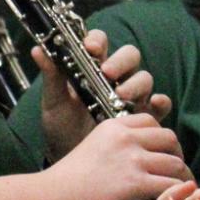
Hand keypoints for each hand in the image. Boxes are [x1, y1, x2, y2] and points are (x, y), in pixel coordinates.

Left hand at [37, 29, 171, 160]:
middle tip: (107, 73)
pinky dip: (161, 101)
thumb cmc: (62, 127)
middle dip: (120, 61)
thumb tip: (38, 50)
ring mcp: (132, 97)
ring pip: (144, 78)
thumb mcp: (54, 102)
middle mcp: (116, 79)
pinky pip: (160, 105)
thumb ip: (51, 76)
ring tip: (121, 95)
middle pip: (129, 56)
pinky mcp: (143, 117)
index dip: (98, 41)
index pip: (100, 44)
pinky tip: (154, 103)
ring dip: (135, 83)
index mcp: (92, 68)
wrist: (70, 158)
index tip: (91, 48)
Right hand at [47, 111, 188, 199]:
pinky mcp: (136, 182)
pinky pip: (171, 184)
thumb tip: (140, 153)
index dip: (161, 138)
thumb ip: (116, 146)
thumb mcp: (92, 148)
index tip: (162, 153)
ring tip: (178, 190)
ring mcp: (132, 159)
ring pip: (175, 162)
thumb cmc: (67, 182)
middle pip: (170, 138)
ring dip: (180, 177)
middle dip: (176, 155)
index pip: (151, 121)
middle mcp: (125, 138)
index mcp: (113, 126)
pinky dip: (177, 194)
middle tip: (175, 172)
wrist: (51, 199)